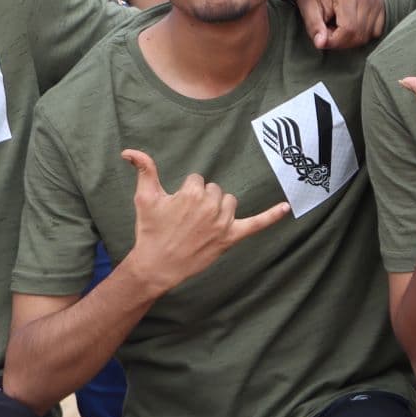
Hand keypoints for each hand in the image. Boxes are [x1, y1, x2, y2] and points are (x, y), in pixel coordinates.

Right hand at [118, 149, 288, 293]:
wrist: (156, 265)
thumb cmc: (150, 231)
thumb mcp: (144, 198)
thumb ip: (144, 170)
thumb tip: (129, 151)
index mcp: (191, 193)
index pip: (198, 180)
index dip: (186, 193)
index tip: (177, 209)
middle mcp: (210, 206)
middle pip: (215, 190)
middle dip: (202, 200)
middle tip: (186, 220)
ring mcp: (223, 223)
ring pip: (229, 201)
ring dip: (219, 208)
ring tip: (201, 224)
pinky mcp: (231, 238)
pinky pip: (256, 224)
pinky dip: (271, 216)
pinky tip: (286, 207)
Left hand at [296, 0, 386, 49]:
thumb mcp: (308, 9)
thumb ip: (315, 28)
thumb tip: (321, 44)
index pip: (348, 31)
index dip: (334, 41)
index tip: (322, 38)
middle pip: (359, 36)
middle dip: (341, 41)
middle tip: (328, 30)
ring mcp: (377, 2)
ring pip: (367, 36)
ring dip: (351, 38)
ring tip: (338, 25)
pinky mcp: (382, 6)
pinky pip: (375, 32)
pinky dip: (362, 34)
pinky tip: (350, 25)